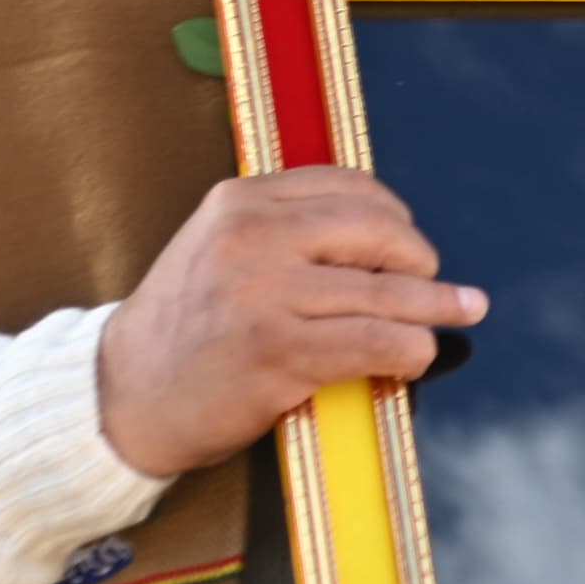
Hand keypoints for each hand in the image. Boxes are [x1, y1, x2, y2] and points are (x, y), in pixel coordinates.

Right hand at [93, 169, 482, 477]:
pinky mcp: (277, 352)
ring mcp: (264, 294)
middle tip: (437, 283)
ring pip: (385, 292)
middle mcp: (251, 237)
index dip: (396, 216)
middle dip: (421, 259)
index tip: (408, 243)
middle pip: (378, 232)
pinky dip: (410, 349)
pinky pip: (373, 343)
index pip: (349, 188)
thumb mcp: (220, 248)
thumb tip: (387, 238)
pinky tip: (417, 356)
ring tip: (461, 312)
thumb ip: (287, 231)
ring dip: (435, 307)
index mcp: (239, 201)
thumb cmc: (186, 326)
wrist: (123, 396)